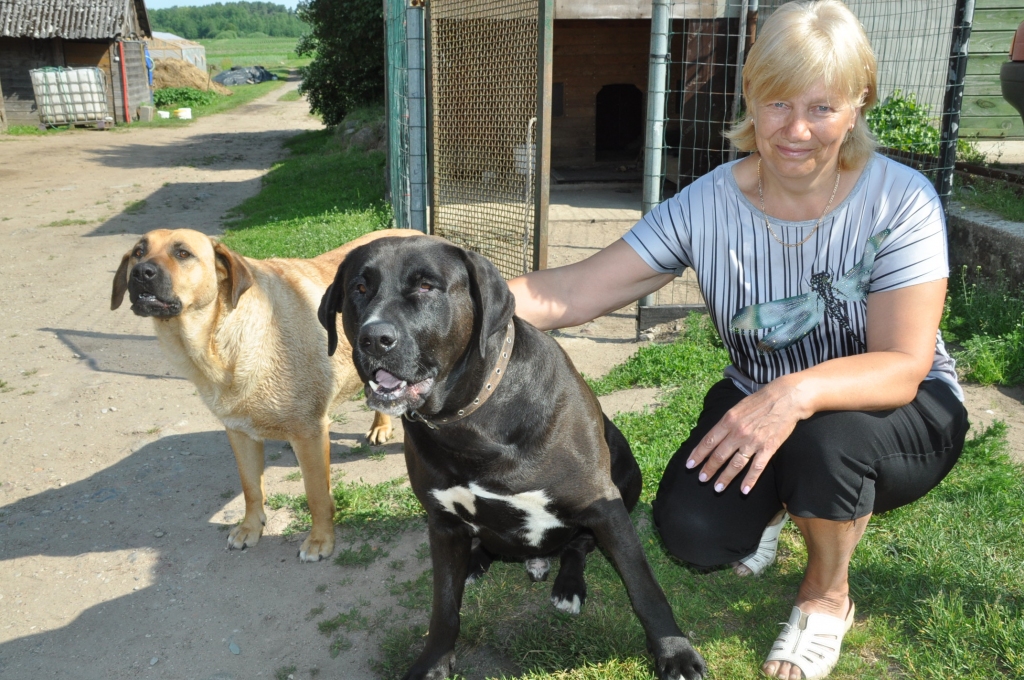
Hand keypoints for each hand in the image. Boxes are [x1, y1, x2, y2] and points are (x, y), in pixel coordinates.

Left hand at [686, 378, 809, 494]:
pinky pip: (757, 467)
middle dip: (708, 469)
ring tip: (717, 488)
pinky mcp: (768, 448)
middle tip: (702, 479)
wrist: (786, 398)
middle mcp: (738, 432)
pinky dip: (750, 480)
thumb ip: (726, 423)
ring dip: (725, 478)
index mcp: (728, 420)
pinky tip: (744, 490)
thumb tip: (714, 437)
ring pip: (735, 465)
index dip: (698, 455)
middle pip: (719, 455)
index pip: (708, 441)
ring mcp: (753, 442)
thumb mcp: (737, 407)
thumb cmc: (760, 401)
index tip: (690, 465)